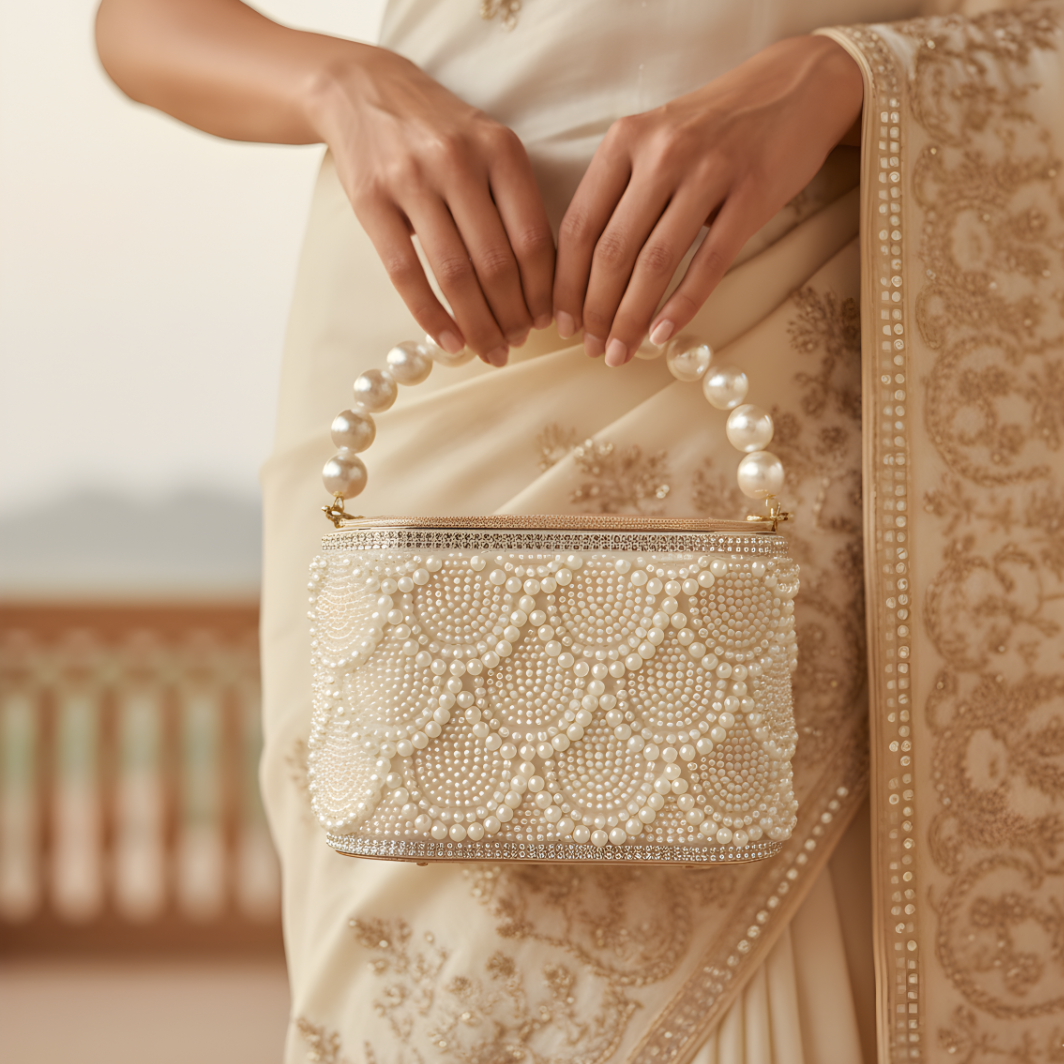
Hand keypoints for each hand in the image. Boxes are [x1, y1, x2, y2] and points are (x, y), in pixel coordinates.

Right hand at [309, 46, 554, 364]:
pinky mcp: (371, 200)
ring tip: (491, 349)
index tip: (546, 320)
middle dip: (513, 316)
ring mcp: (411, 180)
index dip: (543, 292)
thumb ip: (515, 204)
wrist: (364, 89)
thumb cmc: (440, 132)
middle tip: (517, 343)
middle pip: (496, 263)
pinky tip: (449, 341)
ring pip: (455, 273)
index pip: (533, 239)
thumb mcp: (489, 148)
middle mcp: (458, 161)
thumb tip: (543, 285)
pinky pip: (405, 273)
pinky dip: (431, 315)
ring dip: (478, 323)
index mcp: (501, 150)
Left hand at [552, 35, 862, 365]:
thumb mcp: (654, 141)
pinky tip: (661, 335)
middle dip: (597, 310)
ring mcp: (709, 173)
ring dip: (632, 317)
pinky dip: (681, 306)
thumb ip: (619, 192)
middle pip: (613, 250)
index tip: (563, 322)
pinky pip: (708, 264)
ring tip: (622, 352)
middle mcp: (662, 153)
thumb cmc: (712, 127)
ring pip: (655, 263)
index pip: (579, 225)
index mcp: (625, 140)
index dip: (566, 283)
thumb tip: (585, 276)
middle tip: (594, 348)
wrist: (794, 87)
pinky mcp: (752, 195)